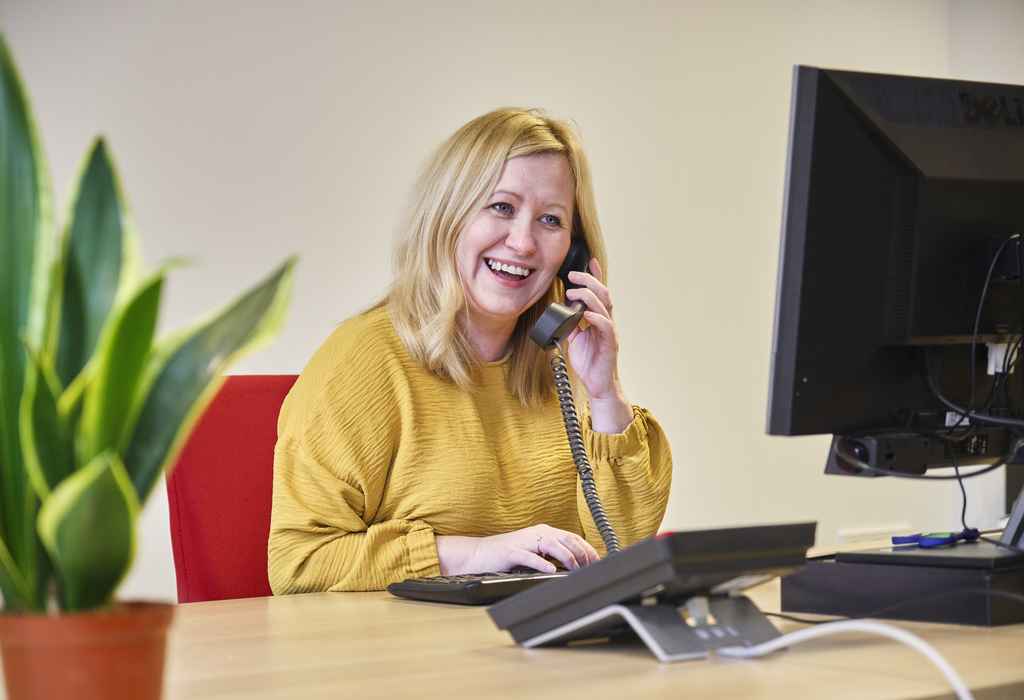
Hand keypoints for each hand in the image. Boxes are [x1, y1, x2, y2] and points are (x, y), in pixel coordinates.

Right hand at [436, 525, 600, 574]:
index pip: (572, 537)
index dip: (587, 548)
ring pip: (552, 545)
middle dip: (582, 553)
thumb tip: (575, 566)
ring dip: (567, 557)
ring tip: (577, 568)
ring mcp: (524, 541)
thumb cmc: (507, 556)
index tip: (598, 561)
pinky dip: (542, 563)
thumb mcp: (534, 553)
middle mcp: (537, 533)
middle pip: (566, 539)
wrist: (478, 554)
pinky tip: (552, 570)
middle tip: (592, 567)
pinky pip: (529, 556)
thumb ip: (552, 555)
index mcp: (544, 532)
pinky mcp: (511, 552)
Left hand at [565, 259, 632, 432]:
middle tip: (573, 275)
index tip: (588, 261)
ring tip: (573, 292)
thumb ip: (571, 323)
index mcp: (599, 319)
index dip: (595, 276)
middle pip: (603, 294)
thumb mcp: (574, 339)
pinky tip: (586, 314)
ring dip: (589, 296)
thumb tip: (561, 310)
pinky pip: (606, 327)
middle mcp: (606, 322)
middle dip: (589, 281)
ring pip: (605, 307)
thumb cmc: (589, 362)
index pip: (599, 293)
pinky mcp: (610, 345)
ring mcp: (609, 333)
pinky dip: (596, 318)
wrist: (598, 386)